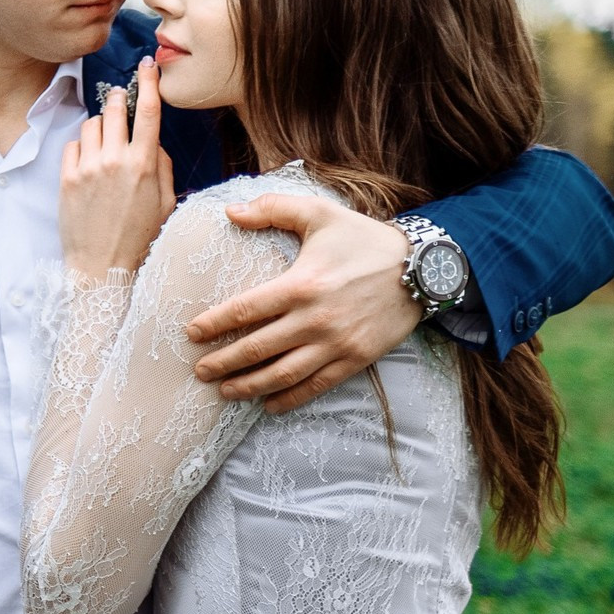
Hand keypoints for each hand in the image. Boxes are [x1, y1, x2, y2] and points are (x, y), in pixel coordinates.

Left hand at [59, 57, 175, 279]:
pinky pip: (73, 144)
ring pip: (91, 124)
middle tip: (120, 103)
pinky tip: (88, 163)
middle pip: (114, 109)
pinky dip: (81, 147)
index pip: (148, 112)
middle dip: (118, 100)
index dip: (149, 83)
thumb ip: (162, 166)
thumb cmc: (139, 238)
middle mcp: (115, 161)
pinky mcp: (66, 178)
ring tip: (105, 144)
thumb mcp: (165, 203)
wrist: (103, 267)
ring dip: (100, 126)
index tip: (148, 65)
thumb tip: (152, 141)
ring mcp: (88, 168)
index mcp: (144, 165)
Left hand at [184, 196, 417, 413]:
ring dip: (250, 386)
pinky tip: (268, 405)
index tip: (190, 334)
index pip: (245, 309)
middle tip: (198, 371)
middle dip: (223, 363)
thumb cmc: (363, 238)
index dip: (214, 324)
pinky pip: (317, 386)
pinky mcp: (355, 359)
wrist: (422, 268)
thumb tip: (229, 212)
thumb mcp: (318, 213)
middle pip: (257, 348)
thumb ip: (272, 208)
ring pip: (283, 374)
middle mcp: (315, 319)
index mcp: (300, 284)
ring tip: (224, 392)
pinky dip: (290, 398)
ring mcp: (336, 344)